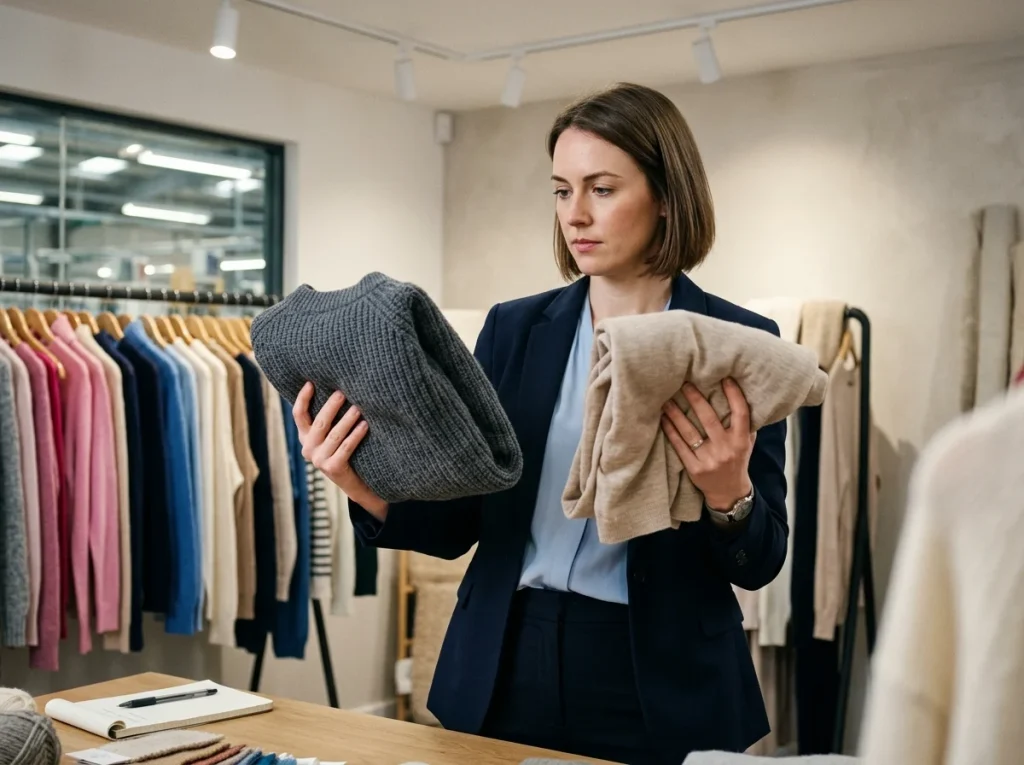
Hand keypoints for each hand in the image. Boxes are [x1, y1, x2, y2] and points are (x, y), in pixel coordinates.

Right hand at [293, 382, 388, 520]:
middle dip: (331, 406)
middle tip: (343, 392)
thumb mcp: (332, 435)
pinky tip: (365, 425)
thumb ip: (328, 419)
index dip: (302, 398)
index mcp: (305, 437)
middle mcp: (308, 448)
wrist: (355, 483)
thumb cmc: (345, 451)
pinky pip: (346, 447)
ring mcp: (319, 460)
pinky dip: (356, 435)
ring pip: (334, 434)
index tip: (310, 383)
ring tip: (358, 407)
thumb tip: (337, 388)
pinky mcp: (332, 468)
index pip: (298, 415)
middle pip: (319, 422)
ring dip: (347, 419)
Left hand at [661, 378, 754, 510]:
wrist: (729, 492)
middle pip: (709, 419)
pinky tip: (663, 419)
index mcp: (741, 441)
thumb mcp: (747, 443)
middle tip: (685, 383)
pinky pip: (679, 446)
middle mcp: (726, 449)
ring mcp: (709, 460)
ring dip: (676, 414)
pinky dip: (670, 431)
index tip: (725, 378)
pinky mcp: (694, 469)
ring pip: (689, 432)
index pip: (740, 414)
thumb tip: (739, 394)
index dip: (734, 395)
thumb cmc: (737, 460)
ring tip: (667, 399)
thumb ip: (745, 423)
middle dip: (696, 399)